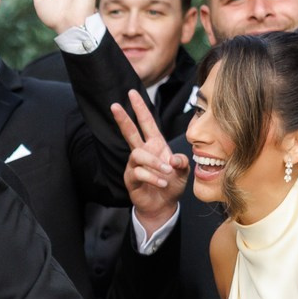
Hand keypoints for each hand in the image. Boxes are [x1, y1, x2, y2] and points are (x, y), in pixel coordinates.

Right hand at [110, 90, 189, 230]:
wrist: (163, 205)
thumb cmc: (172, 184)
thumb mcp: (183, 171)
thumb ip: (182, 162)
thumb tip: (173, 159)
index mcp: (155, 144)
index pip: (146, 123)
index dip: (140, 108)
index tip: (131, 93)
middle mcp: (143, 152)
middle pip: (130, 132)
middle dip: (123, 118)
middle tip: (114, 105)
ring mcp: (135, 165)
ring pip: (138, 154)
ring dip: (153, 162)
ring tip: (166, 172)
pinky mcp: (131, 178)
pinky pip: (139, 173)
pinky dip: (153, 178)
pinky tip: (163, 183)